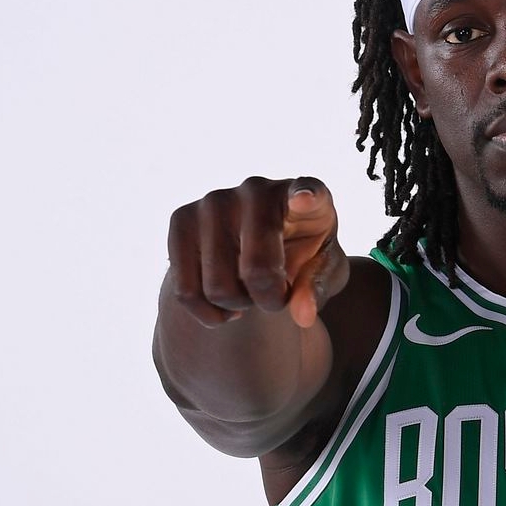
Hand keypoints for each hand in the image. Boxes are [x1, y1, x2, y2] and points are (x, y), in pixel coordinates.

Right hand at [165, 176, 348, 328]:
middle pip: (257, 270)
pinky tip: (225, 306)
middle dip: (268, 300)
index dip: (307, 196)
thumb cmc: (303, 256)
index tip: (305, 198)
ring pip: (217, 287)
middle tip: (275, 296)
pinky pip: (184, 291)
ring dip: (238, 307)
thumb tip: (303, 315)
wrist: (259, 251)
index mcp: (308, 197)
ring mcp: (214, 201)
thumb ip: (317, 288)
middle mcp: (257, 190)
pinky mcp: (181, 218)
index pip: (309, 191)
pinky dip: (208, 314)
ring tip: (251, 291)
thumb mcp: (324, 272)